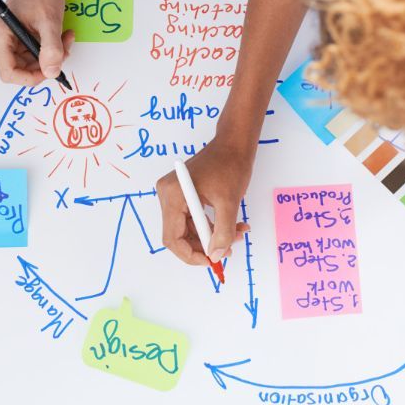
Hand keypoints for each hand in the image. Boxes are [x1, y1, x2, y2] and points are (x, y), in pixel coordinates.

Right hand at [0, 0, 75, 84]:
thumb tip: (52, 72)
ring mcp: (8, 40)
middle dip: (46, 63)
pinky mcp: (18, 37)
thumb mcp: (49, 21)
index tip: (51, 70)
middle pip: (22, 69)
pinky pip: (34, 53)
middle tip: (64, 49)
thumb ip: (51, 49)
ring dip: (51, 55)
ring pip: (31, 63)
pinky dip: (50, 48)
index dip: (32, 77)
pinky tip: (61, 36)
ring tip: (65, 38)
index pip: (10, 73)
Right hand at [155, 135, 254, 266]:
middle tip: (228, 248)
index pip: (172, 238)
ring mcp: (174, 194)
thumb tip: (216, 255)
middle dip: (205, 245)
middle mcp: (168, 195)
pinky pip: (192, 218)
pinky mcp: (183, 194)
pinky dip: (210, 225)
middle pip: (179, 235)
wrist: (233, 144)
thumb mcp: (229, 202)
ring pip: (188, 228)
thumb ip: (222, 232)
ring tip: (237, 233)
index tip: (211, 260)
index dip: (190, 254)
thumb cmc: (230, 166)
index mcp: (173, 195)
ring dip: (211, 235)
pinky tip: (231, 225)